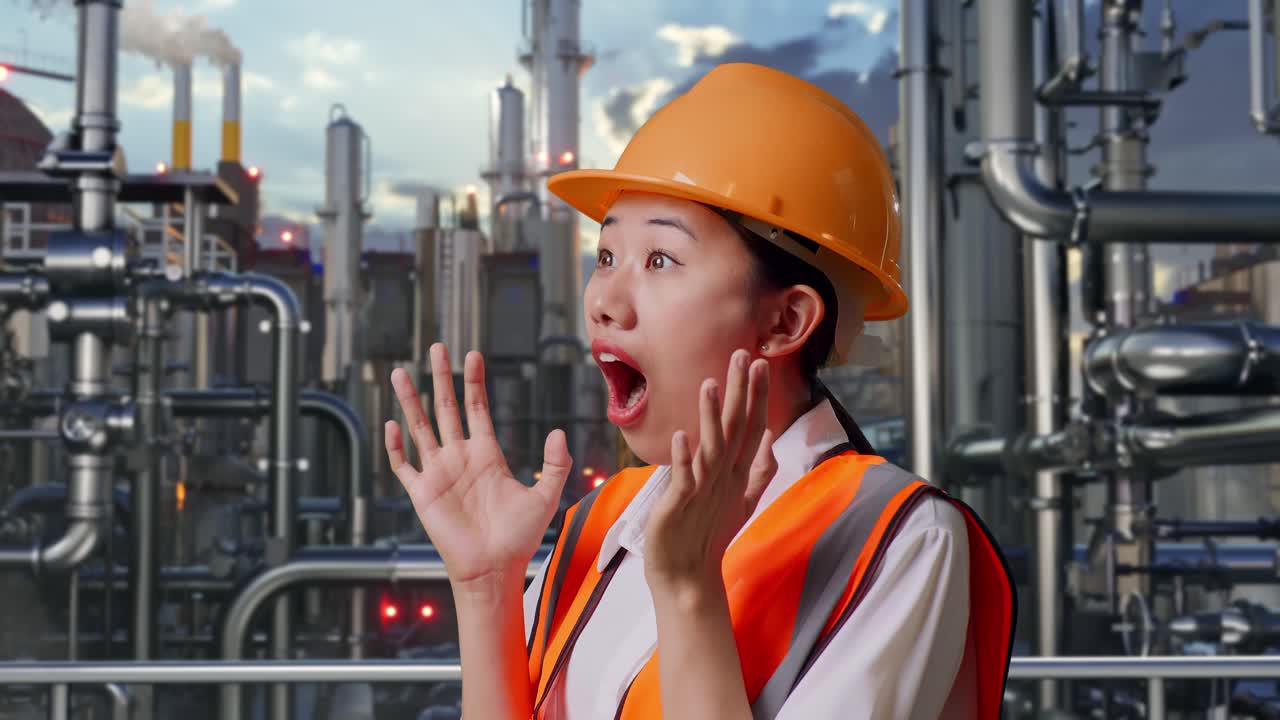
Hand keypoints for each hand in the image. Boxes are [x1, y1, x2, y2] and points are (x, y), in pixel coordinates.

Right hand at [385, 343, 571, 592]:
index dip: (474, 382)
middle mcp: (459, 457)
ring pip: (420, 427)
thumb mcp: (546, 496)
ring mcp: (438, 473)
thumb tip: (558, 432)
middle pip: (445, 408)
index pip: (477, 408)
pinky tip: (391, 424)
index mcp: (486, 454)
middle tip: (437, 347)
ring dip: (410, 400)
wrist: (493, 570)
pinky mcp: (422, 493)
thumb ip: (555, 464)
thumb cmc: (519, 538)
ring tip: (400, 373)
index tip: (473, 355)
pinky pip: (404, 465)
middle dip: (441, 377)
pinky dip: (395, 446)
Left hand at [643, 349, 777, 595]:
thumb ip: (758, 470)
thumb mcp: (740, 500)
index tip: (760, 362)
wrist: (687, 577)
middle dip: (740, 393)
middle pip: (736, 430)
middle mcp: (724, 478)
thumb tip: (770, 439)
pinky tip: (682, 435)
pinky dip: (683, 458)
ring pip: (711, 448)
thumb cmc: (708, 535)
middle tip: (743, 356)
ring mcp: (703, 491)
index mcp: (736, 474)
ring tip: (708, 384)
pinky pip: (683, 478)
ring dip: (711, 417)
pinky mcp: (679, 505)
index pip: (752, 427)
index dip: (756, 396)